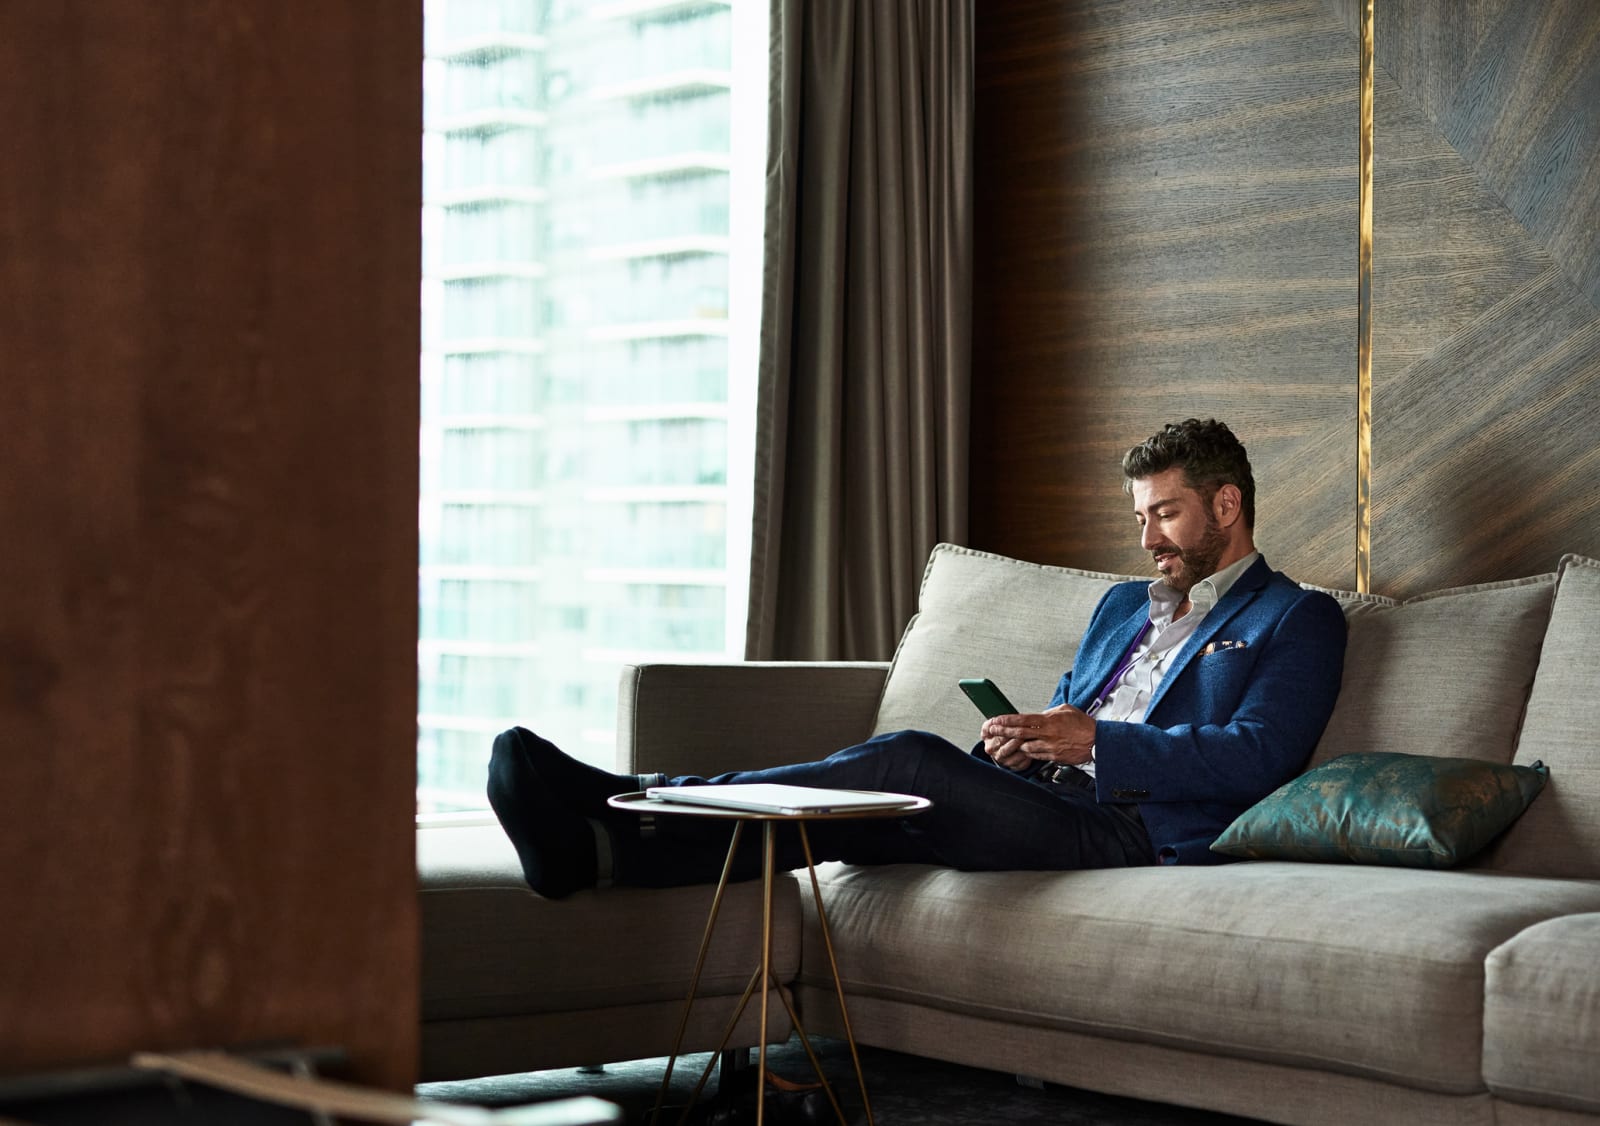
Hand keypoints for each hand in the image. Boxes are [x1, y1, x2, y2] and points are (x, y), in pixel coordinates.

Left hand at [981, 705, 1095, 770]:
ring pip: (1025, 747)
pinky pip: (1036, 756)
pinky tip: (1024, 749)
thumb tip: (1038, 714)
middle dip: (1003, 732)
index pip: (1022, 719)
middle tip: (992, 730)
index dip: (1007, 720)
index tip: (996, 719)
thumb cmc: (1083, 724)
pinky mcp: (1054, 757)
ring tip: (1006, 741)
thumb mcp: (1065, 710)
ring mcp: (1050, 748)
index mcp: (1049, 721)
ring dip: (1015, 744)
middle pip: (1019, 733)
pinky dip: (1028, 752)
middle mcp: (1047, 735)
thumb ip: (1049, 712)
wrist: (1097, 741)